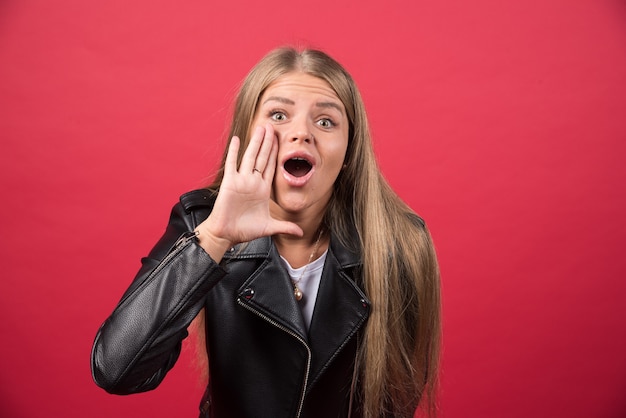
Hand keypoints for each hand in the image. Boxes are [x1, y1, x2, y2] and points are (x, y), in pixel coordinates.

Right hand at [195, 124, 302, 256]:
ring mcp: (241, 181)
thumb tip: (301, 233)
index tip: (281, 139)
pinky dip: (234, 151)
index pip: (271, 166)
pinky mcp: (230, 182)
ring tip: (261, 127)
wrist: (226, 234)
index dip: (276, 152)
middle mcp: (253, 182)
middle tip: (272, 126)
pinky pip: (232, 164)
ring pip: (250, 157)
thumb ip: (285, 227)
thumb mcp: (269, 227)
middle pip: (262, 157)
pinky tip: (237, 139)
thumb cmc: (244, 230)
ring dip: (256, 142)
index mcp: (262, 189)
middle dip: (268, 142)